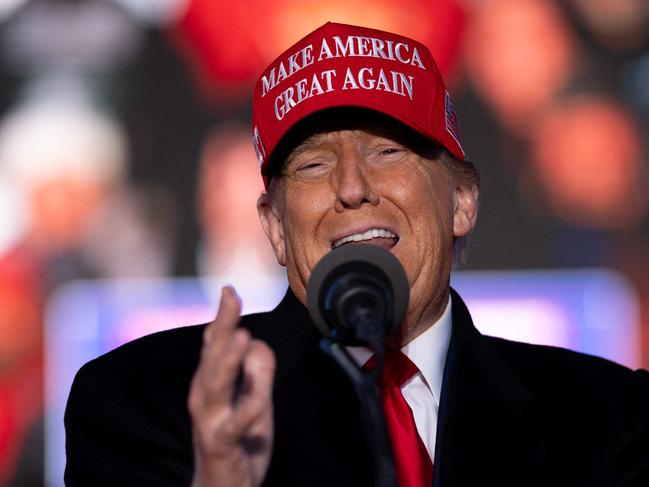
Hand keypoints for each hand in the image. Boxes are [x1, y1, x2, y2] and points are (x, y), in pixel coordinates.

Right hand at [188, 287, 275, 486]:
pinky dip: (247, 409)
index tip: (229, 289)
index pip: (214, 343)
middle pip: (211, 355)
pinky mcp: (221, 442)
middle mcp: (204, 396)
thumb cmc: (239, 440)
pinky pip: (236, 424)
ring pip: (215, 385)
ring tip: (242, 336)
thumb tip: (257, 342)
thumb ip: (257, 370)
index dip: (222, 315)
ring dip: (228, 361)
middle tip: (231, 297)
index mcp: (211, 381)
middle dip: (221, 325)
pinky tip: (261, 397)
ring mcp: (210, 420)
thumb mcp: (254, 399)